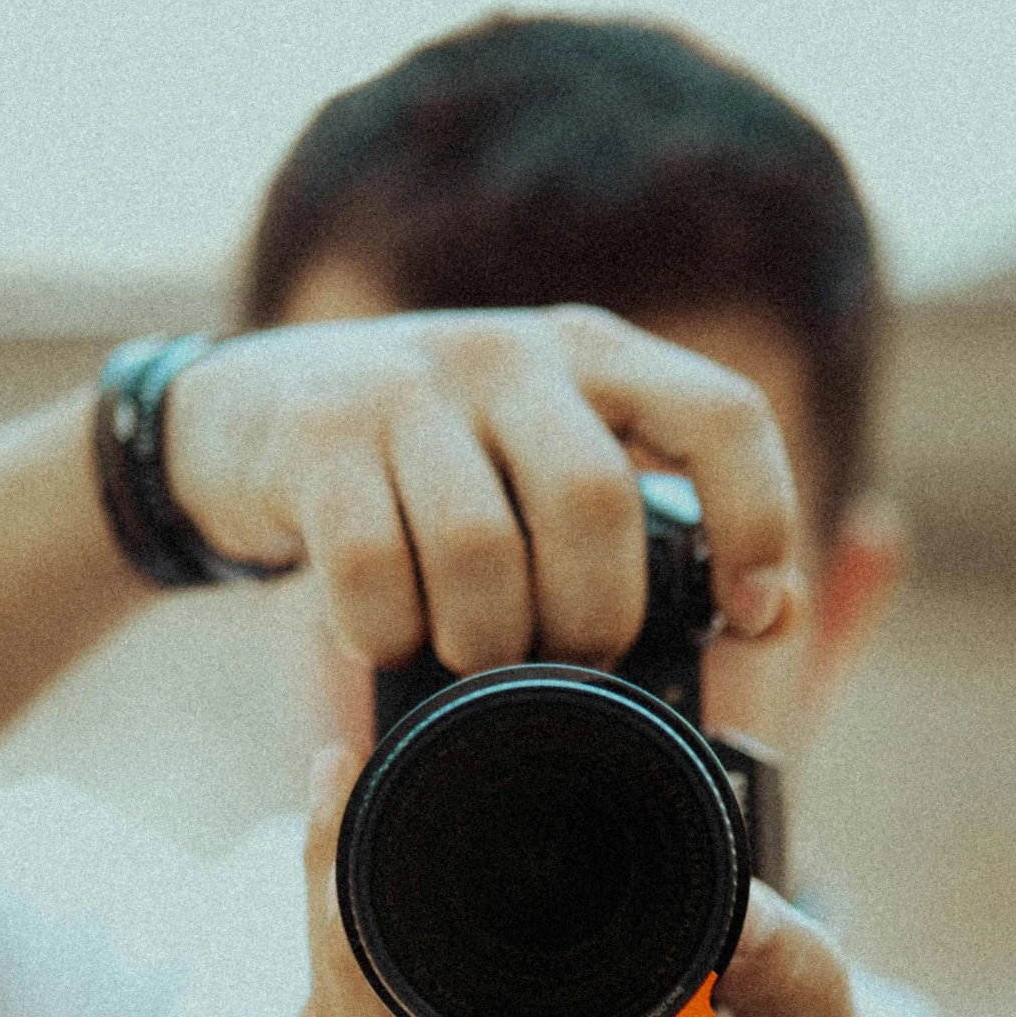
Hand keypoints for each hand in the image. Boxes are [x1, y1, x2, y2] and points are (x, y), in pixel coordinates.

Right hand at [166, 306, 799, 671]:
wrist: (244, 417)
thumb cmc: (427, 470)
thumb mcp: (538, 460)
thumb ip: (639, 522)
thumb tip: (771, 617)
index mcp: (594, 353)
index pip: (721, 415)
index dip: (758, 520)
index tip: (751, 614)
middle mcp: (511, 351)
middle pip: (595, 501)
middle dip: (592, 618)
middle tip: (570, 665)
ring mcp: (409, 383)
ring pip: (481, 546)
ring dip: (485, 641)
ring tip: (472, 659)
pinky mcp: (317, 431)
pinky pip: (370, 565)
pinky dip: (385, 631)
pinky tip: (384, 636)